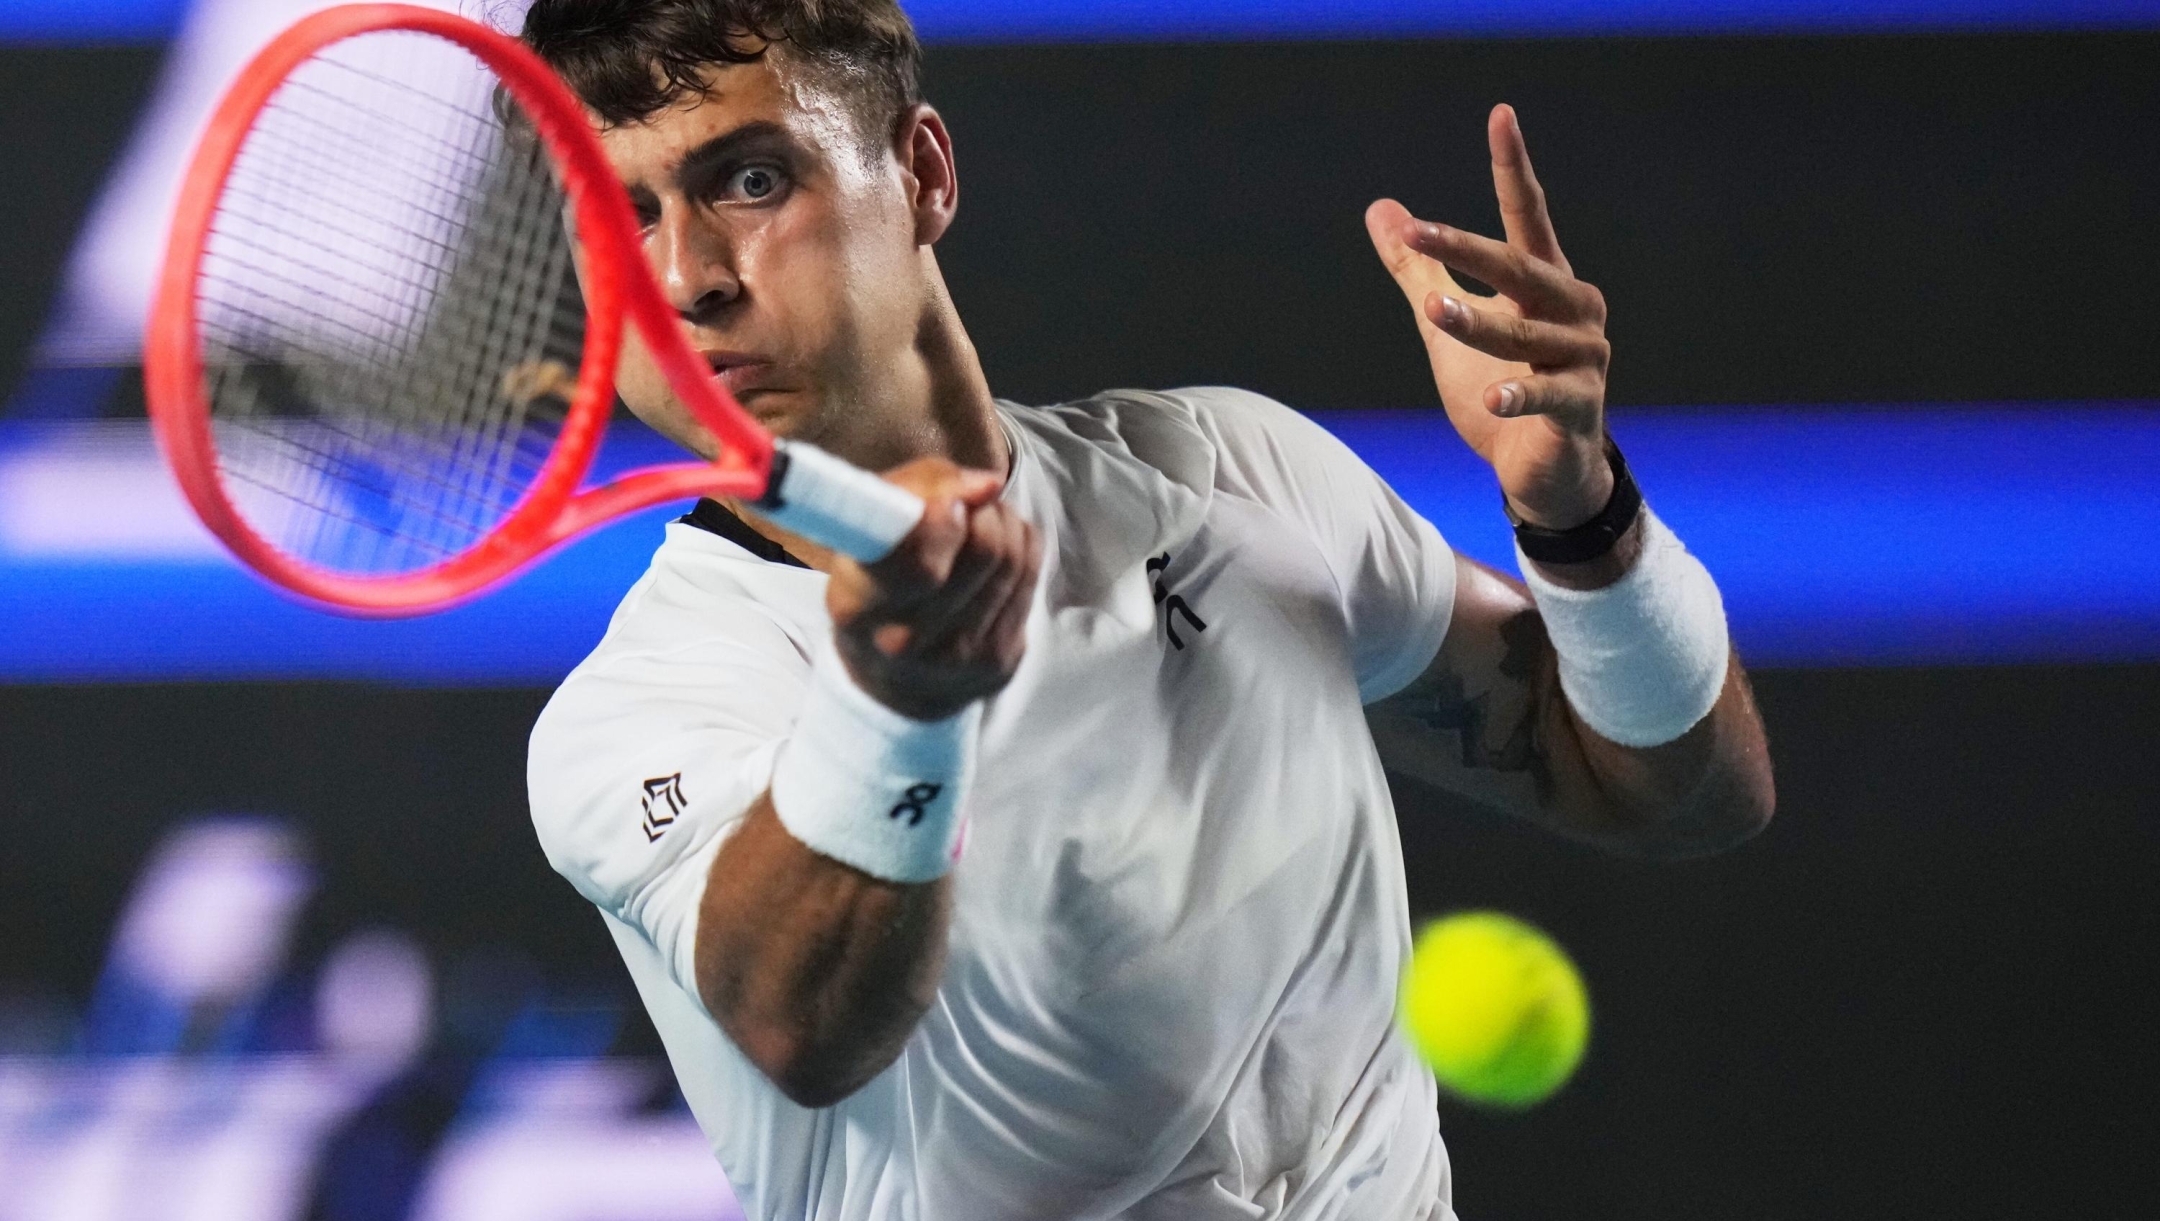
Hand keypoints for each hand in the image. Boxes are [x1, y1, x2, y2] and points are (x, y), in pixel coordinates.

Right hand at [825, 459, 1041, 721]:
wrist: (895, 679)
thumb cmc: (877, 582)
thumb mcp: (868, 528)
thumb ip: (920, 486)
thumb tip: (987, 485)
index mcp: (857, 607)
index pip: (918, 564)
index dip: (944, 521)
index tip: (950, 504)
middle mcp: (906, 644)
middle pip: (984, 549)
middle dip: (980, 510)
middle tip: (962, 505)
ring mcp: (959, 659)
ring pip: (1012, 556)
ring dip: (1001, 522)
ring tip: (977, 524)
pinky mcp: (1000, 661)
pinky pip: (1030, 574)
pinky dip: (1019, 547)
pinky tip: (994, 553)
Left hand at [1365, 104, 1614, 528]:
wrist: (1542, 472)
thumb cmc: (1500, 392)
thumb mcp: (1449, 326)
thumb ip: (1419, 273)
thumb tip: (1383, 210)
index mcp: (1545, 283)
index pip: (1527, 215)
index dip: (1512, 167)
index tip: (1500, 116)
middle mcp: (1574, 311)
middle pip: (1519, 269)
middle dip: (1465, 249)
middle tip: (1415, 233)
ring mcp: (1583, 361)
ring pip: (1524, 335)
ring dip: (1477, 323)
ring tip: (1434, 311)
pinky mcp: (1579, 410)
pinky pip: (1547, 397)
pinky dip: (1518, 397)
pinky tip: (1491, 399)